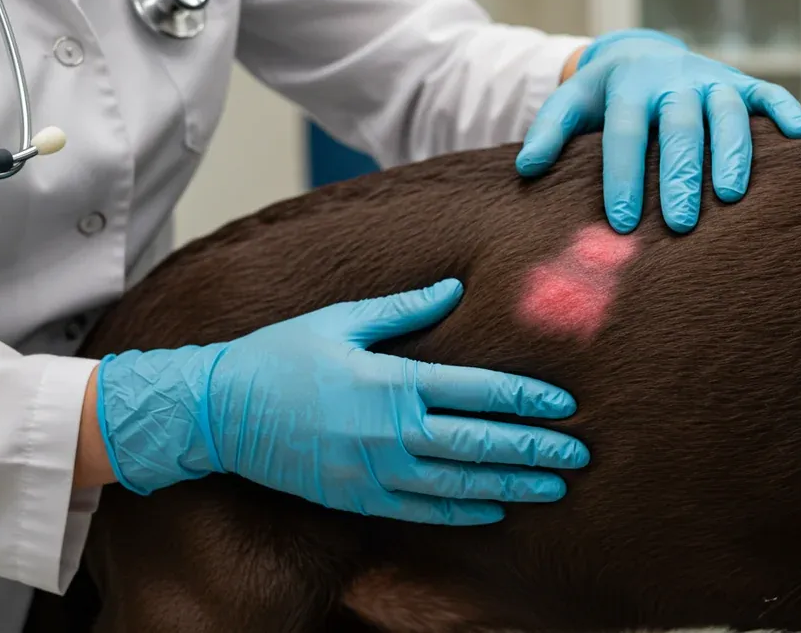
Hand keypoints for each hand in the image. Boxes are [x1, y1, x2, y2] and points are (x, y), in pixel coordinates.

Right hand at [94, 278, 588, 524]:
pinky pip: (422, 511)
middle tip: (582, 453)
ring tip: (556, 487)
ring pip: (460, 485)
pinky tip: (497, 508)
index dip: (527, 399)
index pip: (477, 391)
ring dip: (513, 485)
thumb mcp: (340, 320)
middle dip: (536, 449)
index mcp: (391, 381)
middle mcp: (390, 431)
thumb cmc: (279, 356)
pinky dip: (464, 512)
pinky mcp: (358, 498)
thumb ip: (404, 308)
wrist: (219, 413)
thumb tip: (456, 287)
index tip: (565, 404)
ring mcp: (374, 471)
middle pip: (480, 443)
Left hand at [516, 28, 800, 233]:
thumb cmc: (604, 97)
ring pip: (727, 111)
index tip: (622, 222)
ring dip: (732, 153)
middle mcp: (673, 81)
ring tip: (730, 197)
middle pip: (679, 126)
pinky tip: (799, 138)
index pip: (625, 133)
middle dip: (679, 175)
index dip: (623, 177)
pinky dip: (785, 111)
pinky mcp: (740, 82)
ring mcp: (711, 80)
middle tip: (679, 223)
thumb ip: (550, 133)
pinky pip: (767, 92)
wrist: (641, 57)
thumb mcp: (570, 106)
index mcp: (628, 88)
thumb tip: (528, 167)